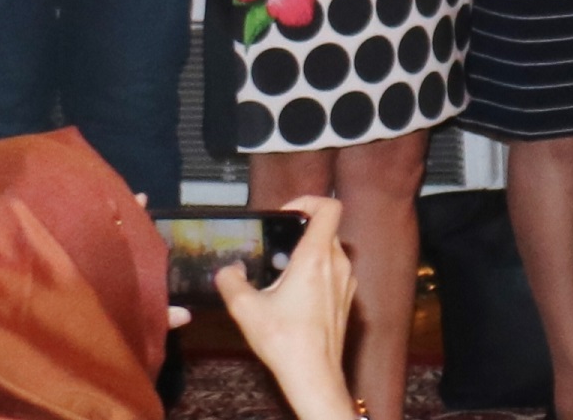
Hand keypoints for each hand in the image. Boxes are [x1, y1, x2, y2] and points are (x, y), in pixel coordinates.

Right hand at [212, 194, 360, 419]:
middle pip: (325, 230)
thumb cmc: (285, 340)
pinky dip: (314, 274)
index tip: (285, 213)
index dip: (308, 201)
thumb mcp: (245, 309)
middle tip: (273, 249)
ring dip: (305, 255)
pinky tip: (291, 297)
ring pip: (329, 252)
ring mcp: (346, 281)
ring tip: (278, 275)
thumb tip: (226, 270)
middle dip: (299, 233)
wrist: (314, 372)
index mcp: (316, 257)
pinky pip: (333, 273)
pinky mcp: (346, 298)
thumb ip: (231, 282)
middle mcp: (338, 263)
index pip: (329, 207)